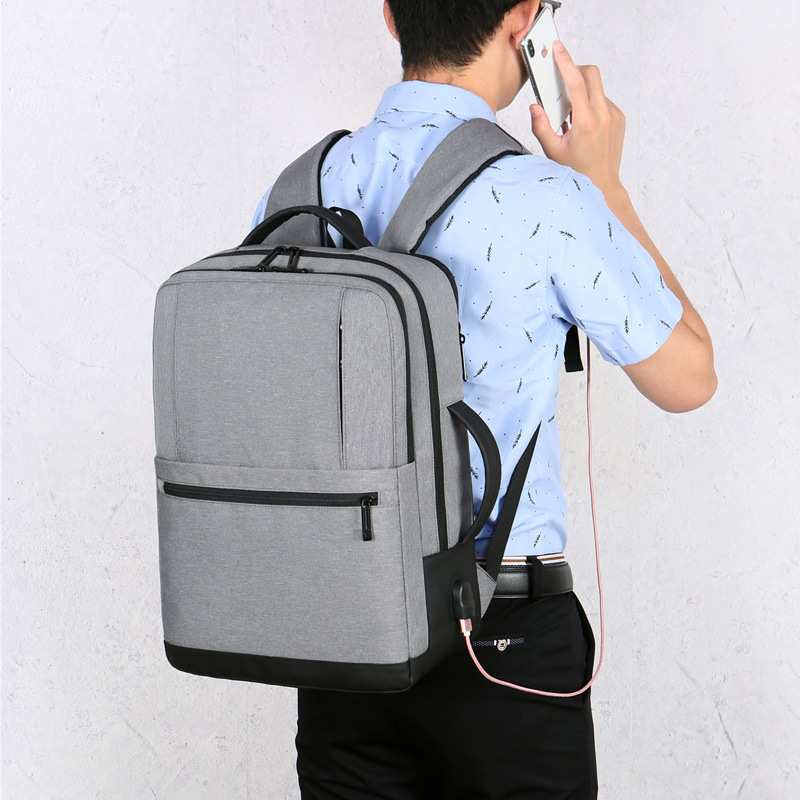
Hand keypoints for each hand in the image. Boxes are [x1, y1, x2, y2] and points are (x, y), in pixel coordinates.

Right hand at [529, 42, 626, 198]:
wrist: (602, 184)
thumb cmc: (577, 171)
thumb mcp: (553, 151)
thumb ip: (542, 127)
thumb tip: (535, 107)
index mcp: (587, 123)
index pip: (577, 83)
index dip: (566, 63)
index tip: (559, 49)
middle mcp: (604, 116)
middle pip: (592, 75)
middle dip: (576, 71)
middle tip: (562, 82)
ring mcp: (615, 115)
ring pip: (597, 88)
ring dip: (582, 92)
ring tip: (572, 116)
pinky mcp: (619, 117)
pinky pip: (603, 100)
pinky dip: (591, 104)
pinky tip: (583, 123)